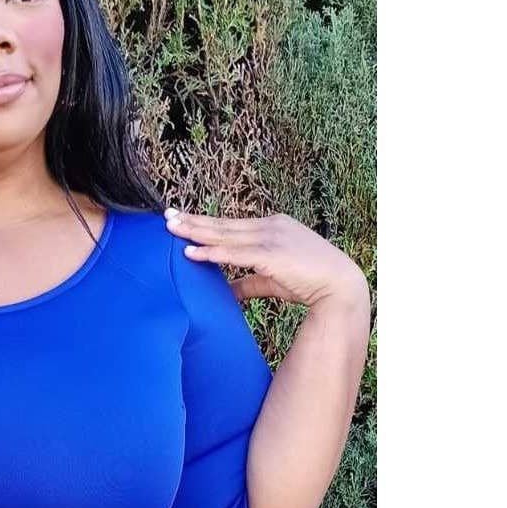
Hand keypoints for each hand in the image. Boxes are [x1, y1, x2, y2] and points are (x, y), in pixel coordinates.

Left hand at [164, 206, 368, 309]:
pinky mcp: (270, 255)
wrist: (340, 286)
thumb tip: (224, 292)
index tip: (183, 218)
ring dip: (196, 231)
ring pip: (224, 234)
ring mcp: (271, 237)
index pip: (231, 224)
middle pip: (223, 223)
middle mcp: (270, 226)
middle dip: (193, 220)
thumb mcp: (272, 280)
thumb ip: (246, 284)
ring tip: (171, 228)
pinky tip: (191, 252)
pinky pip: (234, 253)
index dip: (206, 222)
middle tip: (167, 215)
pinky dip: (211, 252)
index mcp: (273, 226)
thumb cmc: (310, 283)